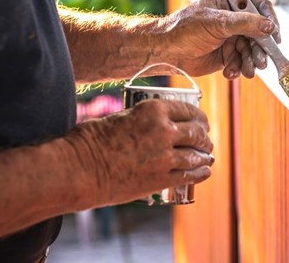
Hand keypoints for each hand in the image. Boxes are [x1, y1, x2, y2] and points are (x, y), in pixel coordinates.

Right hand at [64, 99, 213, 205]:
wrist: (80, 170)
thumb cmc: (92, 140)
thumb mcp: (122, 117)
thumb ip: (144, 119)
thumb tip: (156, 123)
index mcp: (154, 110)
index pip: (188, 110)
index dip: (199, 117)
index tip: (202, 121)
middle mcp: (164, 131)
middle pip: (196, 133)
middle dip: (204, 136)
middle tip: (205, 140)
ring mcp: (165, 157)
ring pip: (196, 155)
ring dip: (205, 155)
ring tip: (207, 156)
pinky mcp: (161, 179)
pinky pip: (189, 175)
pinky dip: (201, 172)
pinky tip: (206, 170)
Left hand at [160, 0, 280, 78]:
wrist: (167, 51)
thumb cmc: (185, 29)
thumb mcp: (217, 22)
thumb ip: (245, 24)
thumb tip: (269, 26)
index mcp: (231, 0)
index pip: (260, 7)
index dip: (270, 21)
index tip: (274, 36)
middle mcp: (235, 18)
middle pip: (259, 32)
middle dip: (260, 49)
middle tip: (261, 62)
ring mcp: (232, 36)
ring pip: (252, 50)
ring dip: (250, 62)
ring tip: (246, 71)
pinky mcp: (228, 54)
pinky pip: (241, 62)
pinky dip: (238, 69)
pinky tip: (229, 72)